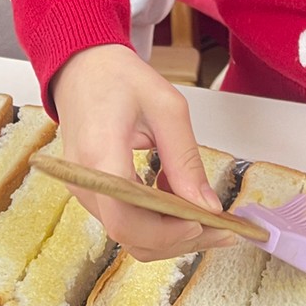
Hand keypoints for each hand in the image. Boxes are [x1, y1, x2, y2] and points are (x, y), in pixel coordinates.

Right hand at [51, 43, 233, 261]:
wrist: (83, 67)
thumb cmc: (119, 78)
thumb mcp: (166, 107)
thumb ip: (185, 159)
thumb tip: (207, 206)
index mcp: (99, 154)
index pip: (125, 218)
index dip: (166, 231)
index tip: (202, 221)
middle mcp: (85, 181)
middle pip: (131, 235)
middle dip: (178, 238)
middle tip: (222, 229)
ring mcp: (85, 190)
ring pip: (130, 234)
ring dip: (170, 233)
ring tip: (208, 216)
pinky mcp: (92, 192)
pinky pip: (125, 220)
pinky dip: (156, 221)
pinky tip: (180, 200)